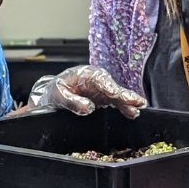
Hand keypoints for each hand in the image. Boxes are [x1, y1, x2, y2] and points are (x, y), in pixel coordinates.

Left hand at [28, 65, 145, 118]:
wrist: (50, 97)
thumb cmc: (54, 91)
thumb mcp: (57, 94)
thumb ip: (72, 101)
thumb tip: (88, 107)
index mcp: (85, 74)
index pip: (99, 79)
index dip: (107, 86)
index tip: (113, 93)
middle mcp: (96, 81)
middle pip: (112, 87)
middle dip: (124, 94)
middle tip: (135, 101)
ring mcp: (101, 91)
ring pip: (117, 96)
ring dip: (128, 102)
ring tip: (138, 108)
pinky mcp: (104, 101)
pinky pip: (116, 104)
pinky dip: (125, 108)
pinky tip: (132, 113)